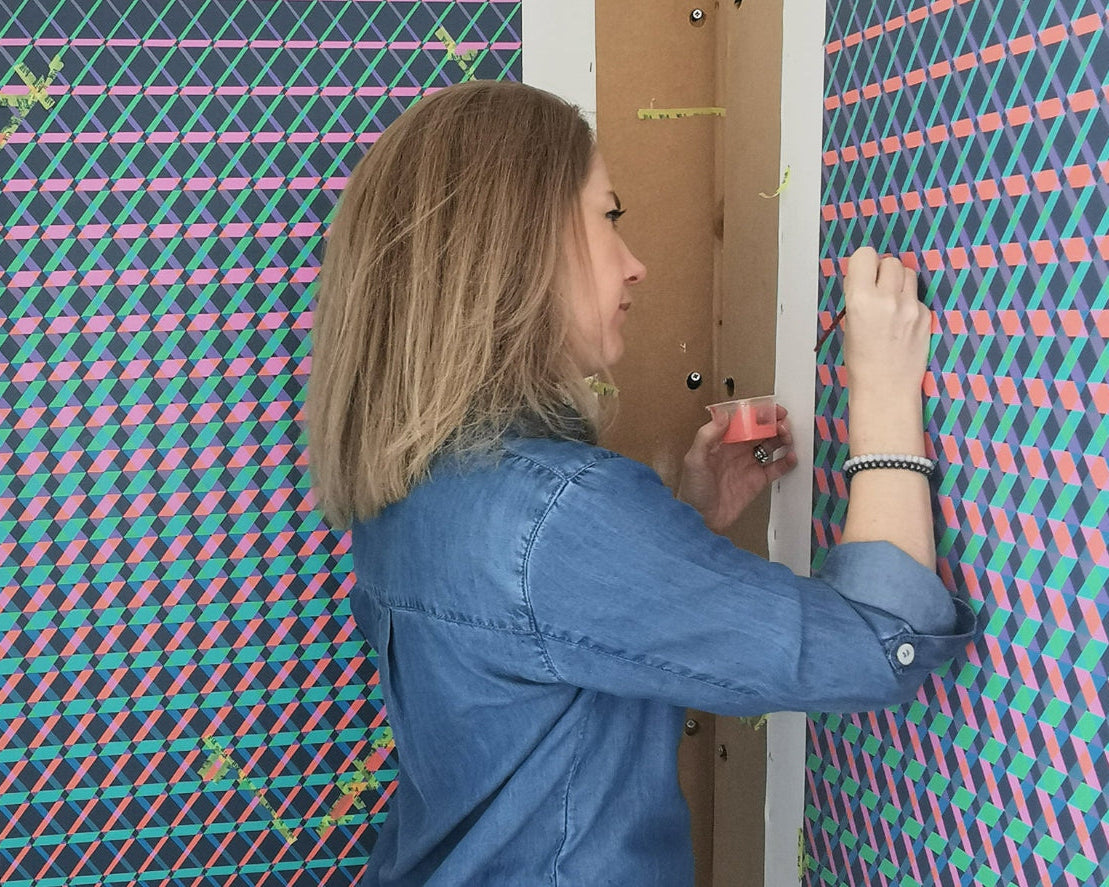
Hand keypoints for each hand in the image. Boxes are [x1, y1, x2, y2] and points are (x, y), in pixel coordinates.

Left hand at [678, 405, 798, 532]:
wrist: (700, 521)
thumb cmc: (693, 490)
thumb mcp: (694, 460)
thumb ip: (708, 436)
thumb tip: (724, 414)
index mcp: (721, 441)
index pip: (743, 421)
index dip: (758, 413)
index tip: (772, 409)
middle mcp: (736, 450)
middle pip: (759, 430)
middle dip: (773, 424)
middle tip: (784, 424)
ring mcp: (748, 465)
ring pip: (770, 445)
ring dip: (781, 438)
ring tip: (788, 437)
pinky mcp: (757, 481)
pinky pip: (775, 468)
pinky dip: (786, 462)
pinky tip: (791, 457)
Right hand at [842, 247, 930, 397]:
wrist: (886, 388)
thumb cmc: (861, 361)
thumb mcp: (849, 323)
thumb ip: (858, 295)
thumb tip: (864, 277)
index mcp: (861, 299)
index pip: (865, 255)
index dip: (863, 264)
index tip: (862, 274)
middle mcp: (888, 299)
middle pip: (890, 261)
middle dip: (883, 272)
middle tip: (877, 290)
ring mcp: (911, 307)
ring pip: (908, 273)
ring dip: (899, 283)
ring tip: (891, 304)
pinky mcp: (927, 316)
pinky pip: (918, 296)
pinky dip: (910, 303)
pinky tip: (902, 323)